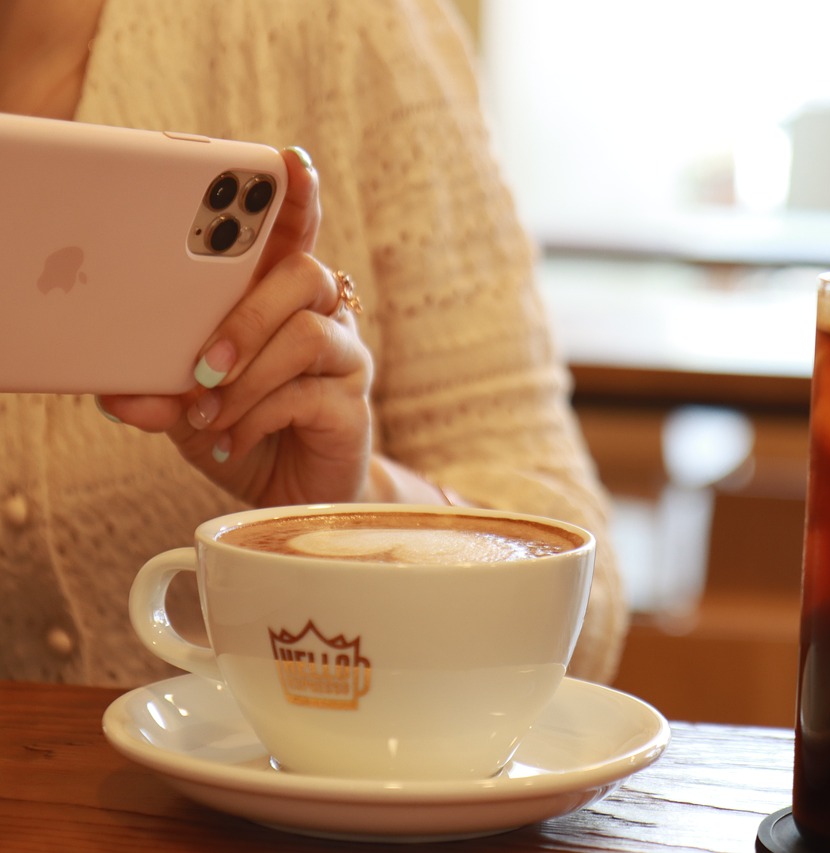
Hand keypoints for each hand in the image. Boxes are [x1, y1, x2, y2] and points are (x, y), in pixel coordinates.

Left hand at [98, 147, 376, 506]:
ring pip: (307, 334)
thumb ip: (159, 392)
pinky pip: (306, 394)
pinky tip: (229, 441)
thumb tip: (116, 393)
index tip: (290, 162)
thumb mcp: (187, 409)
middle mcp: (324, 318)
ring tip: (208, 411)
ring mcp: (345, 360)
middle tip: (203, 364)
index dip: (298, 197)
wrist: (290, 498)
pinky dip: (256, 417)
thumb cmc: (245, 432)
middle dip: (246, 315)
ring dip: (247, 374)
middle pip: (305, 274)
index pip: (297, 234)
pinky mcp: (352, 405)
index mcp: (283, 301)